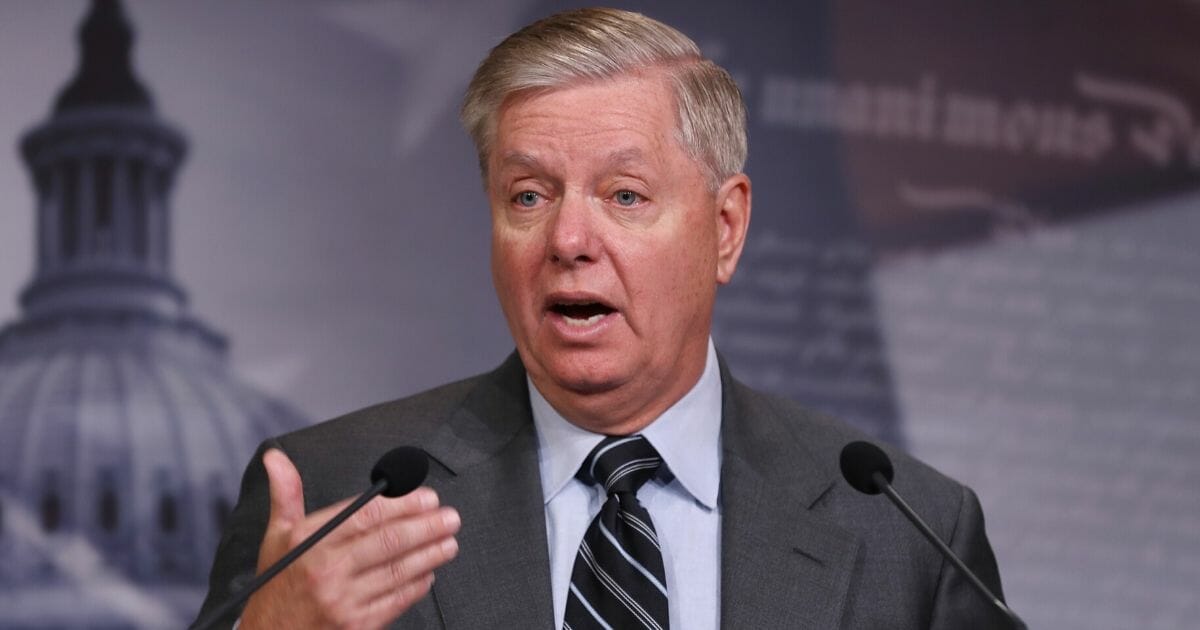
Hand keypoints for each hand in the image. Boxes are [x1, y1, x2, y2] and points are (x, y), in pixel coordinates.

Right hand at [240, 449, 460, 628]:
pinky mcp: (357, 626)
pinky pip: (396, 601)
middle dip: (427, 528)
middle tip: (450, 518)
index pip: (365, 516)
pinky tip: (429, 573)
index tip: (426, 498)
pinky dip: (417, 586)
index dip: (402, 504)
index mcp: (311, 544)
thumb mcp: (276, 536)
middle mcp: (328, 571)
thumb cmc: (276, 584)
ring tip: (449, 542)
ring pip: (398, 571)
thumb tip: (276, 458)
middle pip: (389, 542)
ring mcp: (344, 601)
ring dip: (430, 555)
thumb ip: (286, 494)